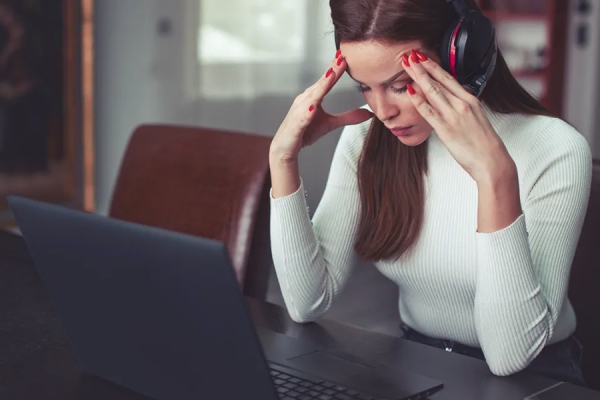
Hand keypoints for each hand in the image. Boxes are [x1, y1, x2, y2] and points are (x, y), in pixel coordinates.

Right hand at [270, 51, 373, 162]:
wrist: (285, 149)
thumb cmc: (305, 132)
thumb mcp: (330, 124)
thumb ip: (348, 117)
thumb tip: (368, 114)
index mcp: (312, 97)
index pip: (326, 80)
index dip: (336, 68)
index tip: (346, 56)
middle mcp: (304, 100)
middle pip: (320, 84)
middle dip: (330, 71)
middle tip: (342, 57)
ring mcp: (298, 111)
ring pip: (312, 96)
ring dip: (321, 85)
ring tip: (332, 74)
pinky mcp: (295, 125)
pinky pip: (303, 116)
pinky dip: (308, 110)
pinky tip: (315, 105)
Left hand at [401, 49, 514, 182]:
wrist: (491, 160)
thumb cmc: (484, 142)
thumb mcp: (477, 117)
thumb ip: (464, 106)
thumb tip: (454, 100)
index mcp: (470, 100)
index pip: (449, 78)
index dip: (434, 66)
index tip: (423, 57)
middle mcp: (462, 104)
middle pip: (438, 81)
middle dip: (422, 66)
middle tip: (409, 54)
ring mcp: (454, 116)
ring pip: (433, 91)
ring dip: (418, 77)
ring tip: (406, 66)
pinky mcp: (446, 129)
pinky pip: (429, 112)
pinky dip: (418, 100)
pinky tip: (409, 91)